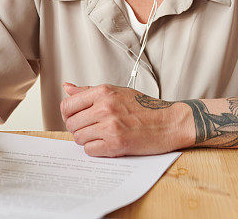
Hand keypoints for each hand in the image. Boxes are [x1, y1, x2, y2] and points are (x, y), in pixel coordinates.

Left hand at [60, 83, 182, 156]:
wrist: (169, 122)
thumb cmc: (146, 107)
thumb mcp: (117, 91)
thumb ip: (89, 91)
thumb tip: (67, 87)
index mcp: (104, 92)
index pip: (68, 105)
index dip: (68, 114)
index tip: (74, 118)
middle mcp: (105, 107)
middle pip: (71, 123)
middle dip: (78, 128)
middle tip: (90, 129)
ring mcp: (110, 126)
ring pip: (79, 138)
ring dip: (87, 140)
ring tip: (100, 136)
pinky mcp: (116, 144)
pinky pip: (90, 150)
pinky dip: (95, 149)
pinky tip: (106, 144)